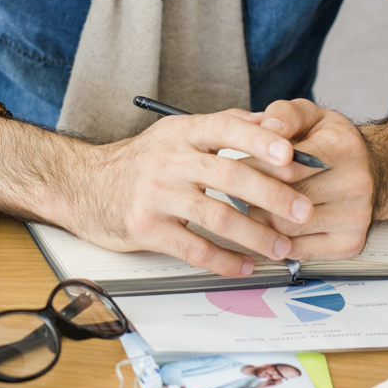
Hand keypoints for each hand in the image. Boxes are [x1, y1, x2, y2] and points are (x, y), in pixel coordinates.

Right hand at [68, 112, 318, 277]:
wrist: (83, 186)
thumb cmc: (139, 162)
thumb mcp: (178, 133)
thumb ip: (225, 126)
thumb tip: (274, 121)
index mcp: (182, 132)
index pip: (225, 128)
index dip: (261, 141)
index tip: (293, 156)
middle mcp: (169, 160)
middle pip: (228, 175)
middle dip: (272, 195)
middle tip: (303, 211)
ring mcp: (156, 195)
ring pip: (216, 216)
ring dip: (255, 235)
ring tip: (281, 247)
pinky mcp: (146, 228)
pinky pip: (194, 248)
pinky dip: (224, 261)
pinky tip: (245, 266)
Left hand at [241, 99, 376, 259]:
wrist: (373, 169)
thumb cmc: (332, 143)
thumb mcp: (310, 115)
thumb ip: (284, 114)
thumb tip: (266, 126)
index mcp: (343, 147)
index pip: (286, 166)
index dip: (254, 166)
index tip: (237, 164)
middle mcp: (356, 184)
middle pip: (283, 199)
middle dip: (251, 193)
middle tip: (237, 187)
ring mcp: (356, 217)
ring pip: (284, 228)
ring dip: (259, 218)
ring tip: (253, 203)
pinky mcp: (350, 244)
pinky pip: (297, 251)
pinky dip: (276, 240)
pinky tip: (273, 223)